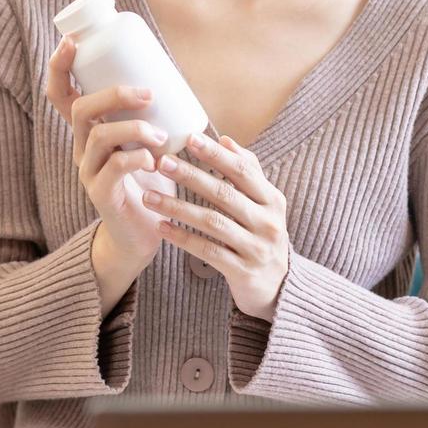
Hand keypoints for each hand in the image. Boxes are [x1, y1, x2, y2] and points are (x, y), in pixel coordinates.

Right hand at [45, 34, 176, 267]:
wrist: (142, 233)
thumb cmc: (150, 180)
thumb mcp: (148, 139)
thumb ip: (154, 114)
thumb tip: (178, 77)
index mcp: (88, 130)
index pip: (60, 93)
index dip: (60, 66)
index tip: (72, 42)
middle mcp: (82, 147)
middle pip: (81, 109)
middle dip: (113, 94)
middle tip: (148, 94)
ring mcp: (88, 171)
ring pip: (98, 137)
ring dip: (133, 129)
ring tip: (160, 134)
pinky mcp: (101, 195)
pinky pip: (112, 170)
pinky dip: (136, 159)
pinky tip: (154, 160)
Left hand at [147, 131, 289, 321]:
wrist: (279, 288)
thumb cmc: (263, 236)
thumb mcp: (265, 204)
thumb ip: (248, 171)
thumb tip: (225, 139)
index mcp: (272, 200)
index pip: (243, 171)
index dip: (216, 154)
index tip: (189, 138)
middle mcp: (268, 222)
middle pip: (224, 194)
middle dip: (190, 176)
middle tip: (161, 162)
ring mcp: (256, 248)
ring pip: (211, 222)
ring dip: (177, 207)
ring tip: (149, 196)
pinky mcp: (242, 271)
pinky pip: (207, 250)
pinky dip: (183, 237)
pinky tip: (161, 226)